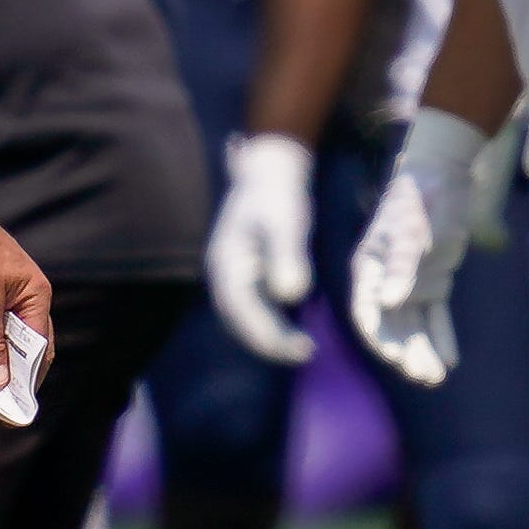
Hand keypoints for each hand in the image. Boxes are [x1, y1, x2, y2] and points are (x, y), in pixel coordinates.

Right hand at [206, 133, 317, 364]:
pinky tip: (292, 330)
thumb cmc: (277, 197)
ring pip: (243, 319)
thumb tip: (289, 293)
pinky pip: (252, 310)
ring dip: (269, 337)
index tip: (300, 348)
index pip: (242, 313)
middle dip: (269, 343)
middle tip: (306, 353)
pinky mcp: (243, 278)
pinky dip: (269, 325)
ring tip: (301, 348)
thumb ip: (286, 255)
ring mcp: (230, 278)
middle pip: (239, 322)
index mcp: (226, 265)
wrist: (267, 175)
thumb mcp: (285, 222)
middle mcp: (222, 276)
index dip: (269, 335)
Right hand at [350, 112, 484, 387]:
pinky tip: (450, 360)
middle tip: (424, 376)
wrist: (443, 175)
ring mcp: (409, 284)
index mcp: (368, 268)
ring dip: (424, 350)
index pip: (367, 312)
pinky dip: (442, 336)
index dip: (380, 337)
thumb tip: (389, 302)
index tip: (395, 358)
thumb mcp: (412, 232)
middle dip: (406, 352)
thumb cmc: (420, 199)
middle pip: (393, 326)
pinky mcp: (432, 282)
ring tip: (436, 377)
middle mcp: (384, 281)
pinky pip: (436, 317)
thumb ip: (401, 267)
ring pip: (414, 326)